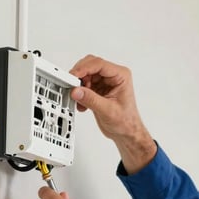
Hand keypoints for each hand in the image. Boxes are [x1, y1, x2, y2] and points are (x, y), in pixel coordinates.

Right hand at [69, 55, 155, 172]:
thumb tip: (76, 91)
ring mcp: (105, 82)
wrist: (126, 133)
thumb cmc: (126, 122)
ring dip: (79, 86)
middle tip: (72, 86)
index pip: (99, 64)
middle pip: (90, 66)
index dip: (83, 68)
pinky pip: (84, 85)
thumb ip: (91, 100)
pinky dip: (80, 93)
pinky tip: (82, 104)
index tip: (73, 76)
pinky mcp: (98, 89)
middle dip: (79, 76)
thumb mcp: (108, 111)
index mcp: (121, 76)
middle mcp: (113, 76)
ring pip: (85, 75)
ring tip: (79, 99)